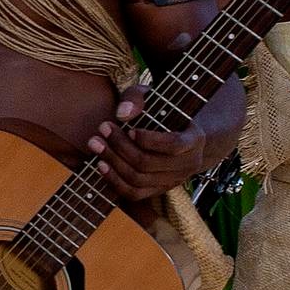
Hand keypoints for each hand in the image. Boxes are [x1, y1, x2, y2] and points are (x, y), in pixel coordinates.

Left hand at [86, 84, 205, 206]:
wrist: (180, 133)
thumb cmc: (163, 110)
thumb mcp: (154, 95)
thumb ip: (137, 97)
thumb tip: (122, 113)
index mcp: (194, 140)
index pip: (174, 145)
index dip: (149, 140)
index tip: (130, 129)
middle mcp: (187, 164)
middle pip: (148, 163)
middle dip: (120, 146)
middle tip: (102, 127)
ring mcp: (173, 180)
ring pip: (138, 180)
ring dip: (113, 162)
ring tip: (95, 143)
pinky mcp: (158, 190)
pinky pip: (134, 194)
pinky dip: (114, 181)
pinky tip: (100, 164)